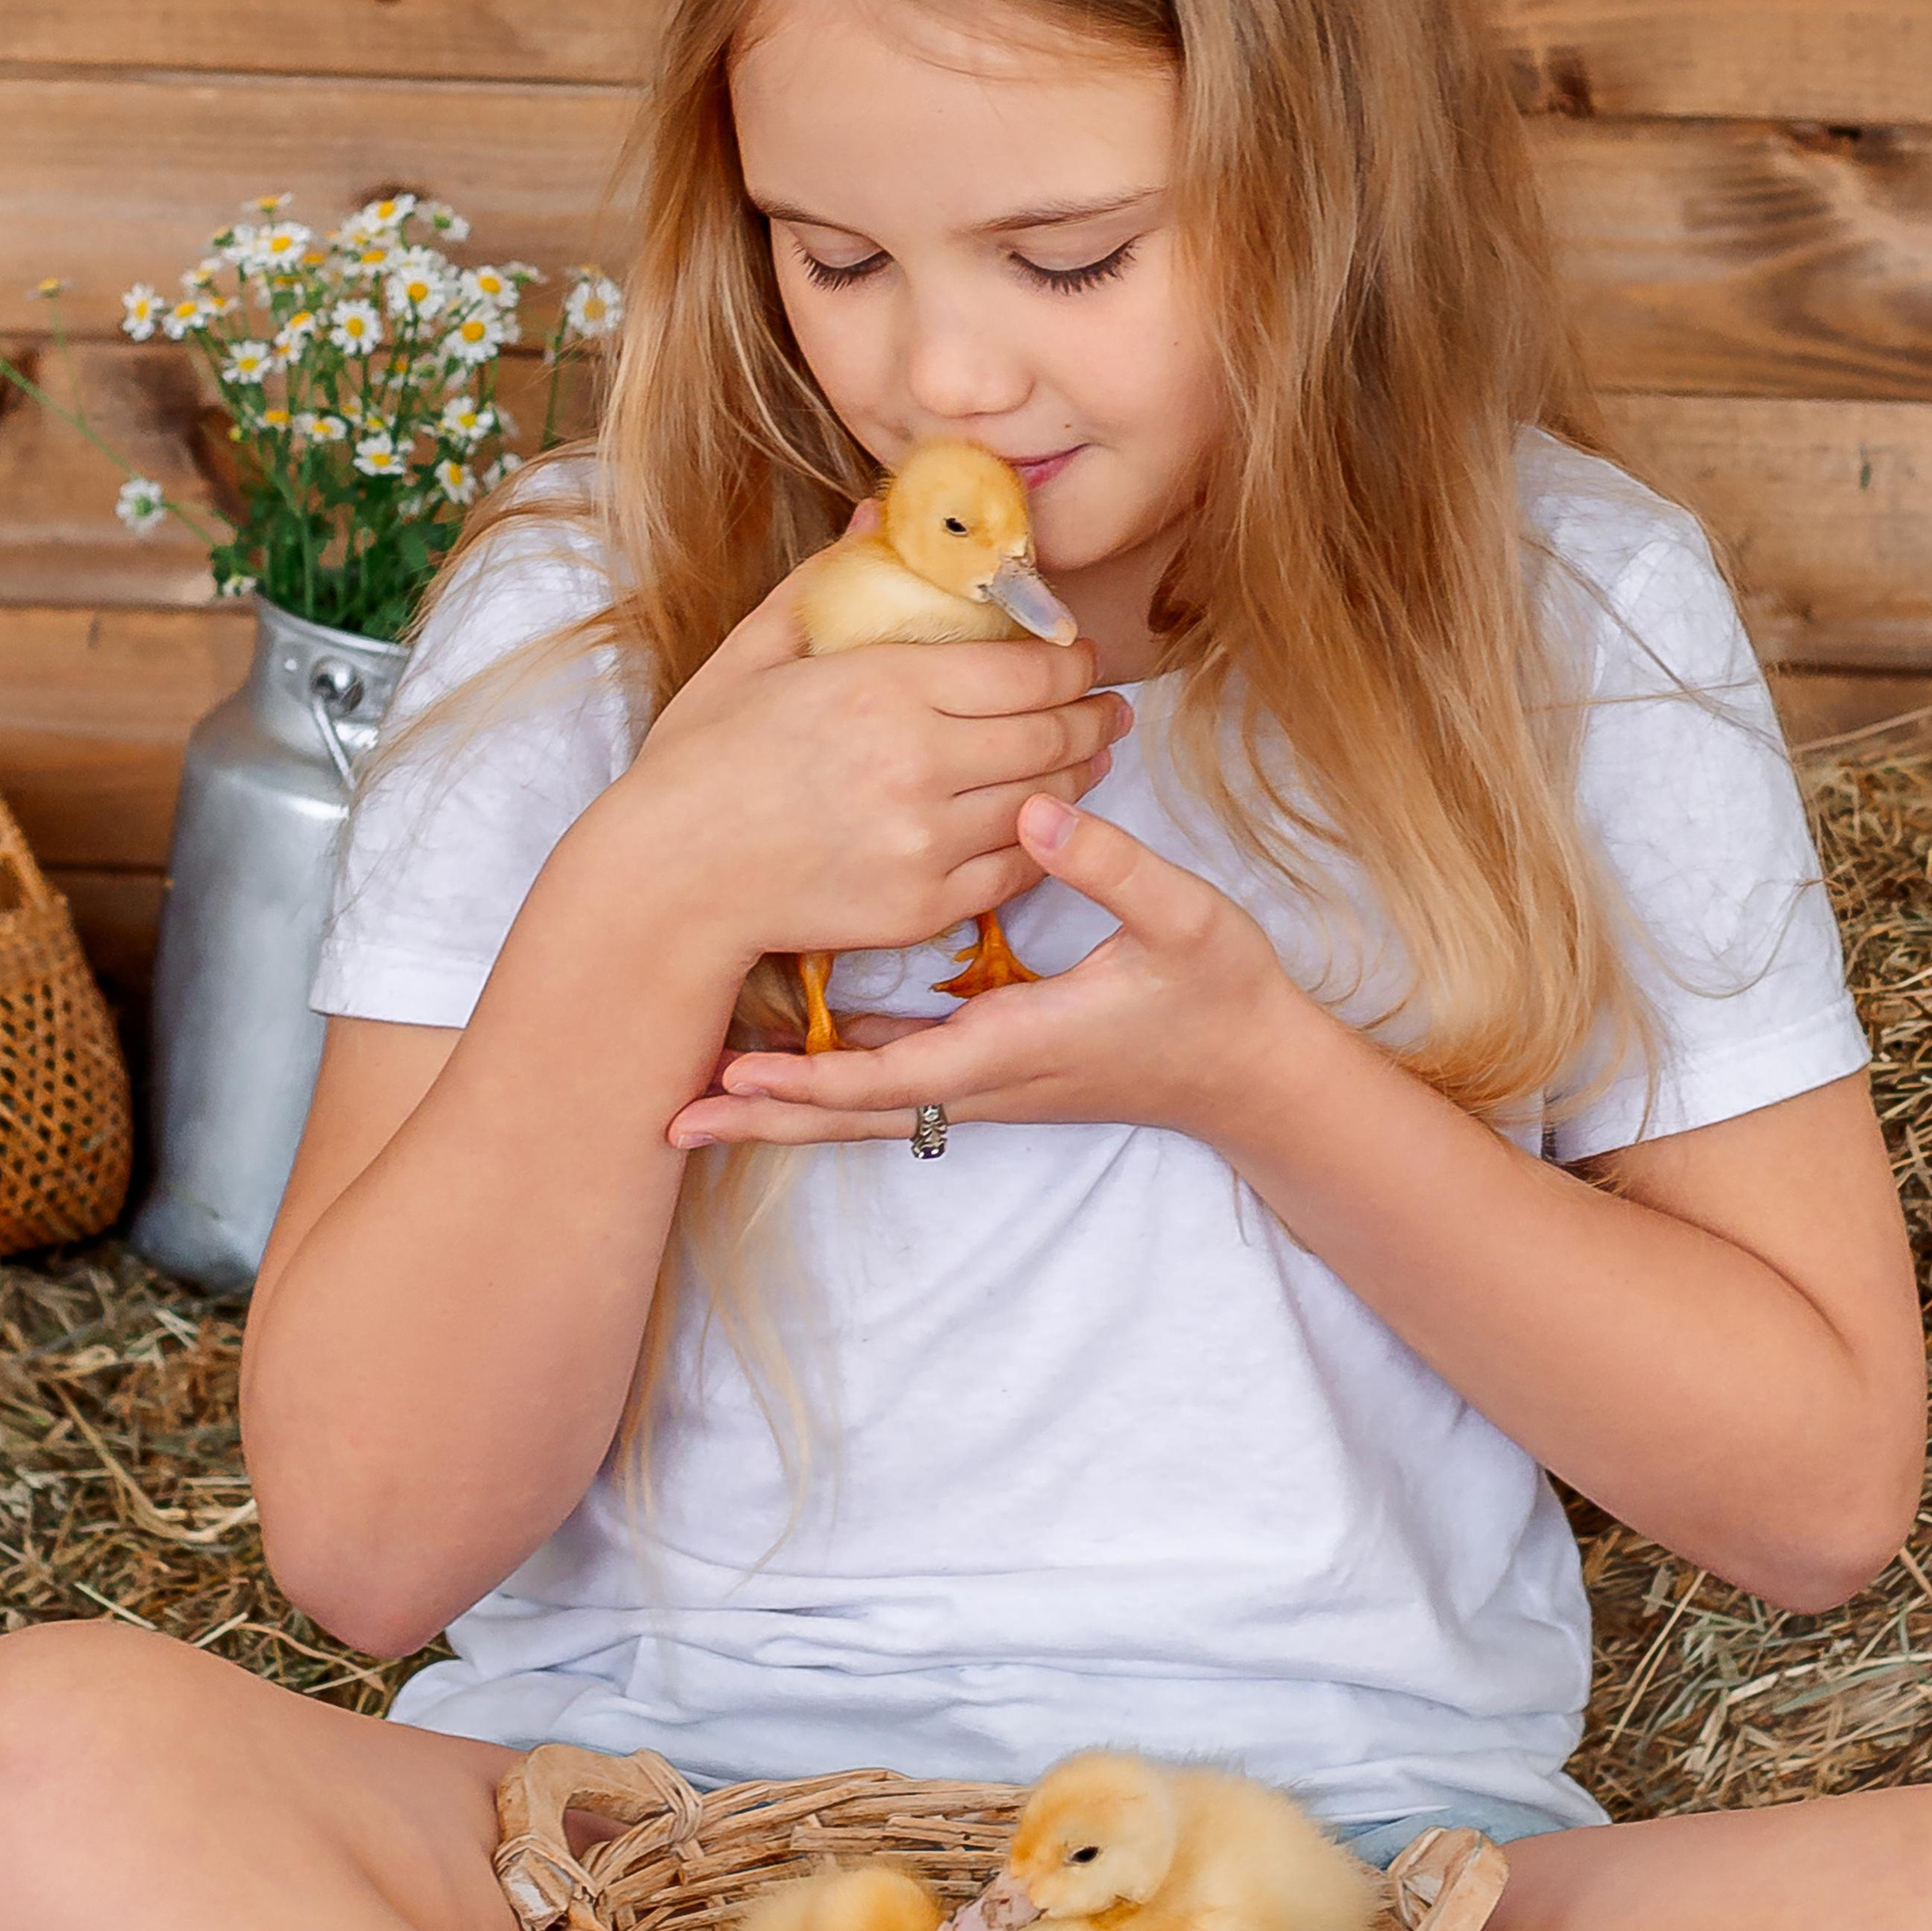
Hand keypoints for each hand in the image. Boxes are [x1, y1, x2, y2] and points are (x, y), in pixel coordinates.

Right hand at [599, 525, 1131, 973]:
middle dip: (1093, 717)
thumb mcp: (754, 651)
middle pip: (1051, 736)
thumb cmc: (703, 759)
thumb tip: (880, 512)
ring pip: (1044, 803)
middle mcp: (917, 765)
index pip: (1028, 672)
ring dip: (1080, 777)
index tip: (1080, 655)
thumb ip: (829, 579)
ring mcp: (925, 843)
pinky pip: (1015, 873)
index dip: (1073, 663)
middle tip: (1107, 708)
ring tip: (1090, 758)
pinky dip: (1041, 842)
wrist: (667, 877)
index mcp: (883, 688)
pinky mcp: (923, 907)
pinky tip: (1043, 821)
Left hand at [665, 793, 1309, 1153]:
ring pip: (868, 1110)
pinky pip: (897, 1090)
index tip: (735, 1072)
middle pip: (856, 1115)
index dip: (811, 1082)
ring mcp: (987, 1086)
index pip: (895, 1078)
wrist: (1255, 1075)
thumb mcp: (1182, 920)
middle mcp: (987, 1082)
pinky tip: (788, 1061)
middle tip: (676, 1113)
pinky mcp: (993, 1073)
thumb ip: (1108, 866)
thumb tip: (1035, 812)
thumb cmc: (1220, 997)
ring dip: (787, 1108)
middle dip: (766, 1118)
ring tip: (701, 1097)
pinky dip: (834, 1087)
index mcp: (1016, 1047)